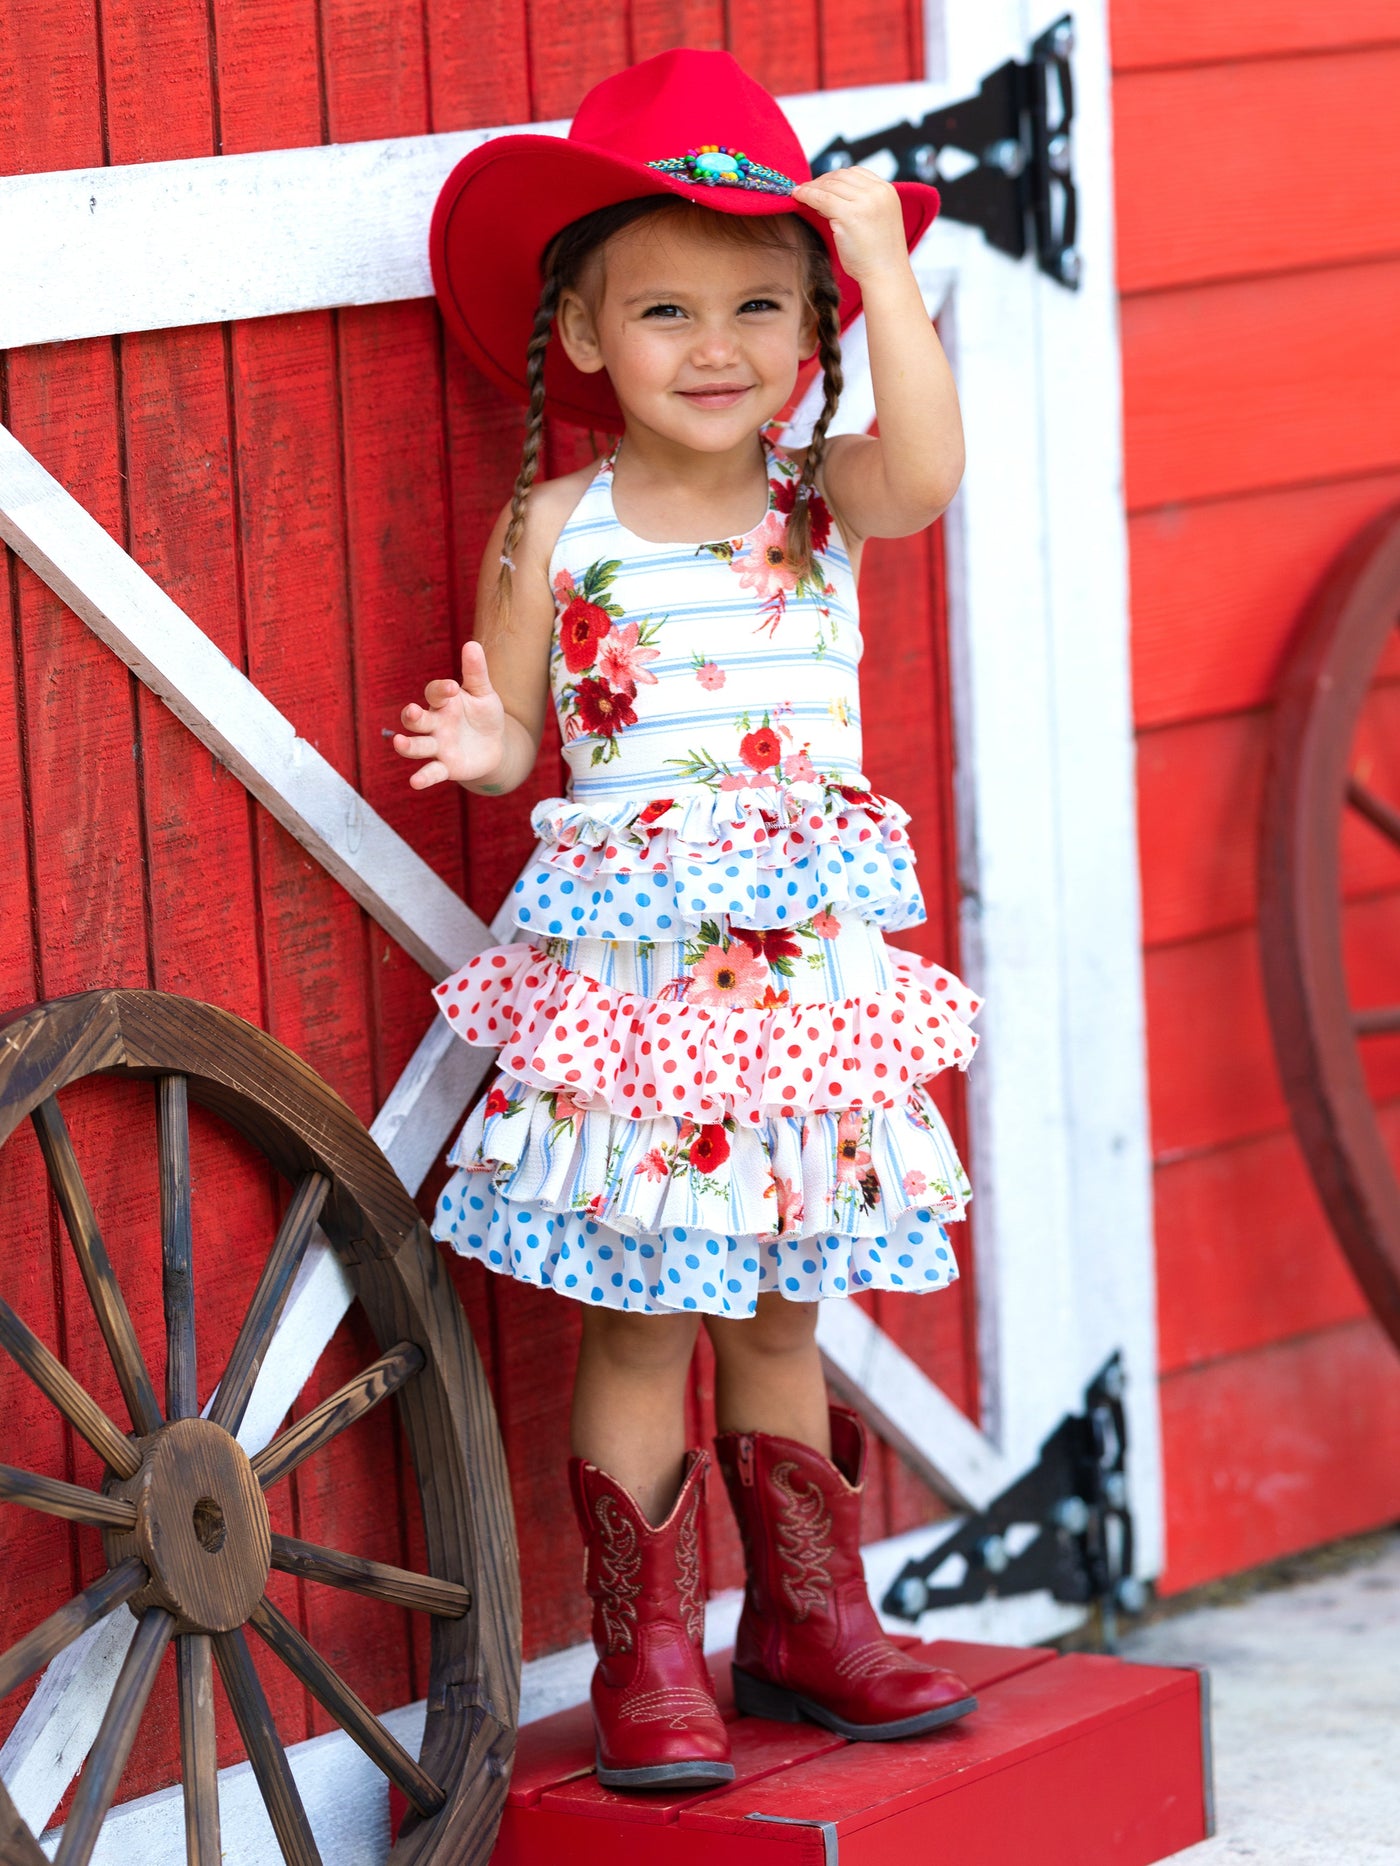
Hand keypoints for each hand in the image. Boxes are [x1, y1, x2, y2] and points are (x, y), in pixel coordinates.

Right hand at [392, 640, 506, 790]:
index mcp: (443, 703)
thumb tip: (472, 644)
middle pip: (415, 720)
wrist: (495, 746)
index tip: (452, 687)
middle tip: (411, 713)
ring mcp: (437, 746)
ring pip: (417, 745)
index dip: (441, 690)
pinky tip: (415, 782)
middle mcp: (434, 724)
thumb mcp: (483, 693)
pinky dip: (423, 777)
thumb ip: (476, 672)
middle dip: (411, 717)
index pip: (435, 693)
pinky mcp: (445, 767)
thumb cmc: (484, 715)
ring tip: (398, 743)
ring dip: (407, 746)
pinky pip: (431, 772)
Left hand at [791, 166, 909, 285]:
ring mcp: (865, 202)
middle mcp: (877, 192)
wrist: (886, 275)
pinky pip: (822, 198)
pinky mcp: (850, 214)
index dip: (835, 177)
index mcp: (887, 191)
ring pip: (830, 185)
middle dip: (821, 181)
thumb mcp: (874, 220)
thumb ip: (859, 204)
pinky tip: (798, 197)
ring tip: (800, 194)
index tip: (821, 184)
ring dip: (812, 188)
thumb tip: (827, 194)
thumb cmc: (878, 255)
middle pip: (842, 176)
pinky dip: (807, 195)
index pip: (856, 173)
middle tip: (806, 189)